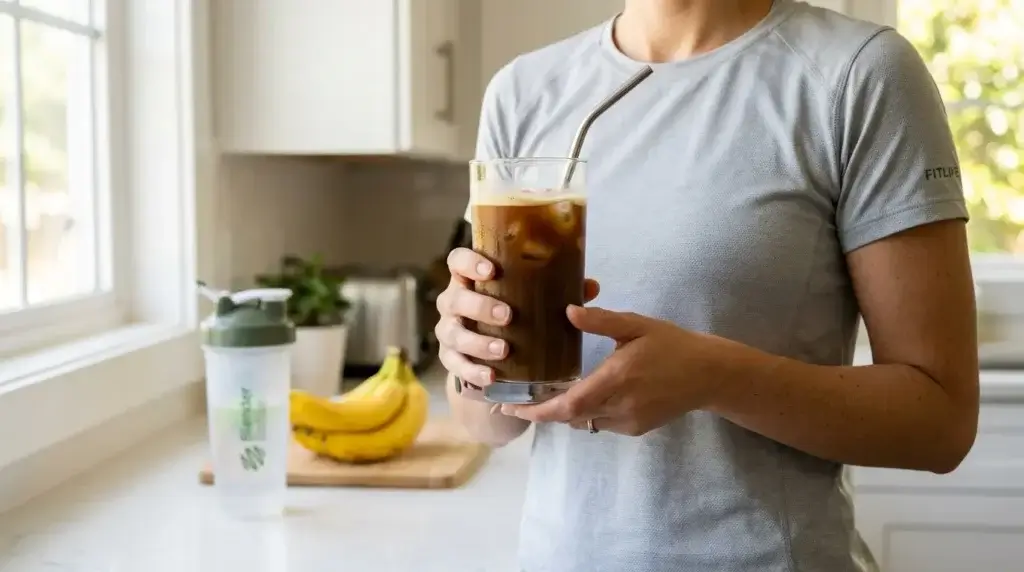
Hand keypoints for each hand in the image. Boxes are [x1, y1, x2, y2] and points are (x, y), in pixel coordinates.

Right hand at [435, 247, 598, 389]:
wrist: (493, 354)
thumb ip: (558, 291)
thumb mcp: (532, 300)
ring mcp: (449, 331)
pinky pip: (455, 365)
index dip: (469, 263)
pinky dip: (472, 371)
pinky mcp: (451, 359)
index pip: (457, 261)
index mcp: (470, 280)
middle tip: (508, 315)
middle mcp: (454, 303)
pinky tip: (490, 376)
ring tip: (503, 350)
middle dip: (479, 307)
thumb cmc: (513, 314)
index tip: (492, 270)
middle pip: (454, 299)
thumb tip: (590, 286)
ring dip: (477, 342)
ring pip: (452, 334)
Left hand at [502, 306, 724, 435]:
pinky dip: (587, 413)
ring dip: (565, 412)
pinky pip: (602, 424)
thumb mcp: (637, 326)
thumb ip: (602, 321)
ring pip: (585, 422)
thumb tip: (568, 311)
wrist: (710, 375)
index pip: (568, 406)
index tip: (511, 406)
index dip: (537, 410)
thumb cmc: (673, 345)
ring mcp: (629, 421)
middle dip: (542, 411)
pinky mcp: (637, 428)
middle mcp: (620, 406)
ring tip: (543, 395)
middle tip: (515, 401)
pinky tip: (583, 395)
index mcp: (616, 379)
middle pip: (570, 418)